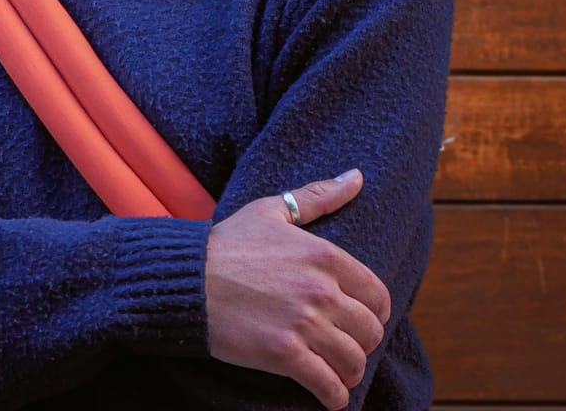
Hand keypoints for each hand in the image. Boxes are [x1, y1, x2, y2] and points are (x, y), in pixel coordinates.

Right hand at [205, 169, 389, 409]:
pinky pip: (330, 388)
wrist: (188, 277)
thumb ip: (319, 195)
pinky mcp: (284, 355)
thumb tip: (357, 176)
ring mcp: (304, 324)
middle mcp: (321, 290)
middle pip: (370, 332)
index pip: (377, 296)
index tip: (359, 319)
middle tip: (343, 345)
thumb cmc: (229, 242)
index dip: (373, 312)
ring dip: (348, 371)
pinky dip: (334, 397)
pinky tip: (328, 394)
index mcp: (324, 256)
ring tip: (336, 370)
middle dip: (360, 342)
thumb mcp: (273, 210)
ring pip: (354, 362)